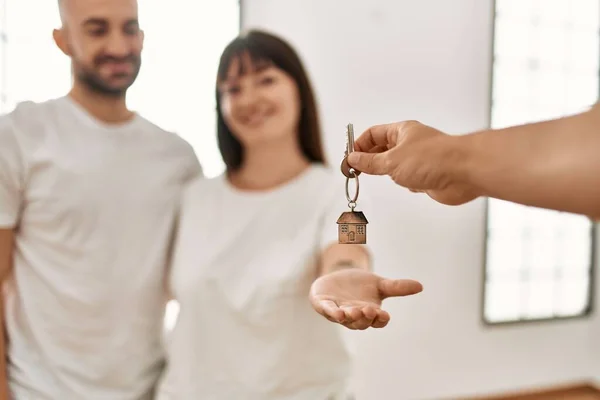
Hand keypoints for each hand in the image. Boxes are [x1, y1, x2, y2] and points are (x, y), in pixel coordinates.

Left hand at [309, 268, 422, 329]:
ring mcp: (338, 312)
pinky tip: (337, 312)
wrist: (338, 279)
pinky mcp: (324, 305)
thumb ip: (397, 287)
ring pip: (345, 319)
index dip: (380, 320)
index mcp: (370, 314)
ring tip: (354, 311)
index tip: (385, 315)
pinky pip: (327, 310)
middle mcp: (354, 316)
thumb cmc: (360, 286)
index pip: (377, 322)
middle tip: (369, 310)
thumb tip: (420, 286)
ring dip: (349, 316)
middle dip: (365, 318)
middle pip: (361, 323)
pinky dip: (332, 312)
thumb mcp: (379, 285)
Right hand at [347, 120, 479, 205]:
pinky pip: (408, 179)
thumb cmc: (434, 158)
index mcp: (401, 131)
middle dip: (369, 160)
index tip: (349, 159)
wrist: (463, 173)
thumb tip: (353, 159)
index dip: (358, 145)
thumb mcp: (391, 161)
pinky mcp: (427, 176)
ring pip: (395, 165)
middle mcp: (410, 143)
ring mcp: (419, 160)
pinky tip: (405, 185)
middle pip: (382, 149)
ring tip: (379, 177)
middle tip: (355, 171)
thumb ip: (370, 162)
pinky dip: (404, 184)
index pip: (373, 134)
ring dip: (387, 173)